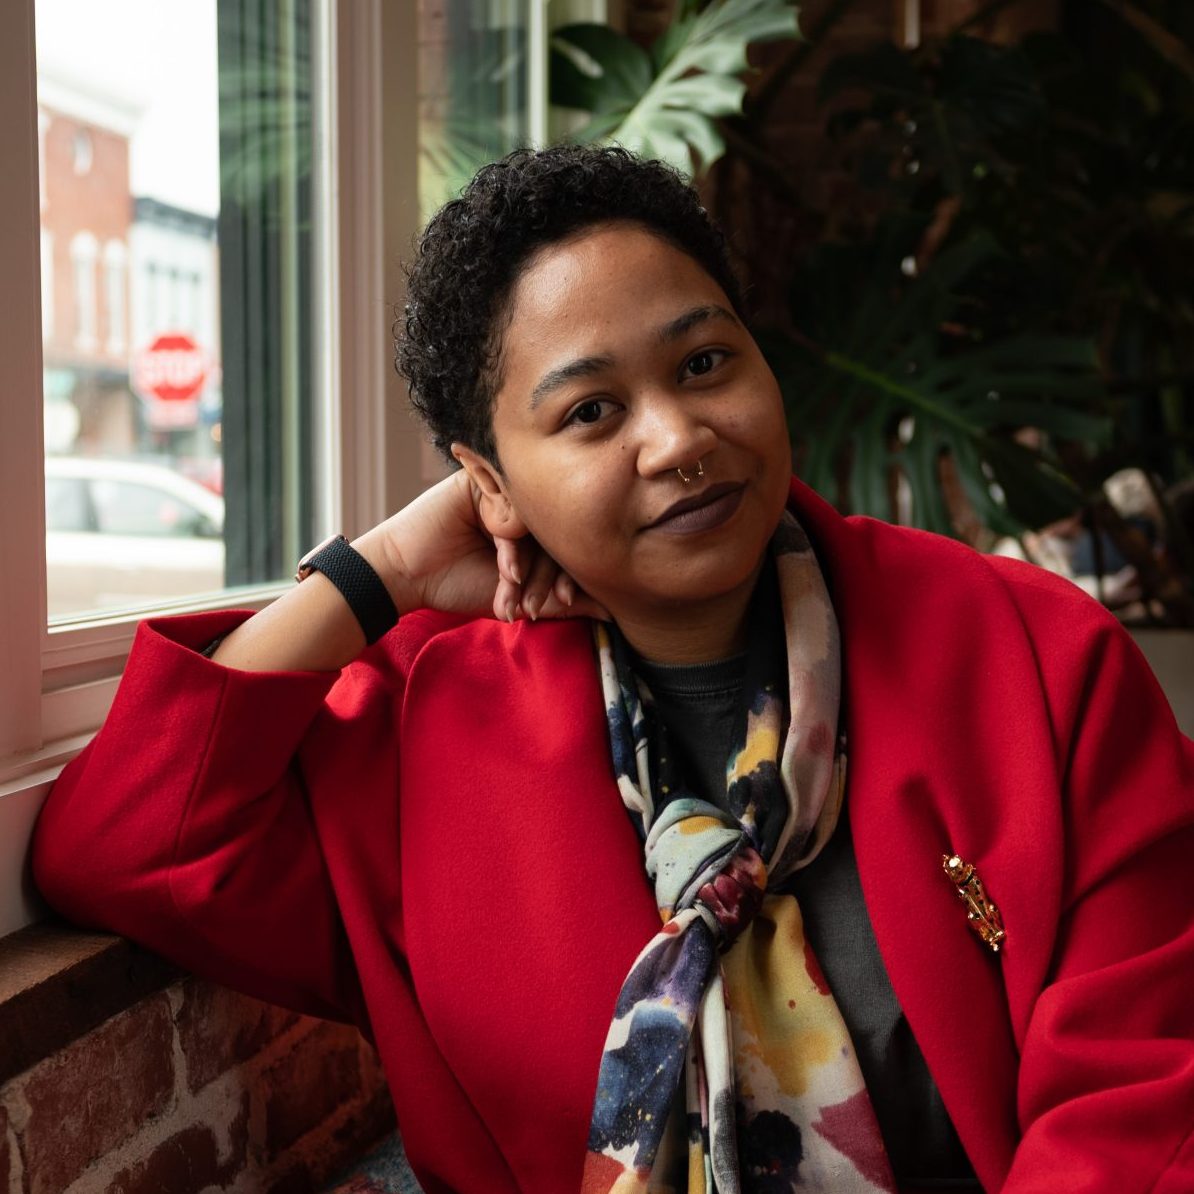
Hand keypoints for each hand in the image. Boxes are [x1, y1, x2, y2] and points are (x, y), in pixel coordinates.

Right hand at [356, 469, 608, 622]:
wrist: (407, 576)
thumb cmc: (457, 584)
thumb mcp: (516, 599)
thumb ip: (563, 603)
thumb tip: (613, 611)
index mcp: (532, 530)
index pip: (561, 548)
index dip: (566, 578)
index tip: (565, 603)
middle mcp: (520, 508)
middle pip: (551, 534)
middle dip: (549, 574)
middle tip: (548, 604)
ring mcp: (501, 493)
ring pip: (533, 525)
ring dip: (526, 566)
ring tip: (517, 593)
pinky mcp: (478, 481)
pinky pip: (507, 508)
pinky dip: (509, 545)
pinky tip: (506, 571)